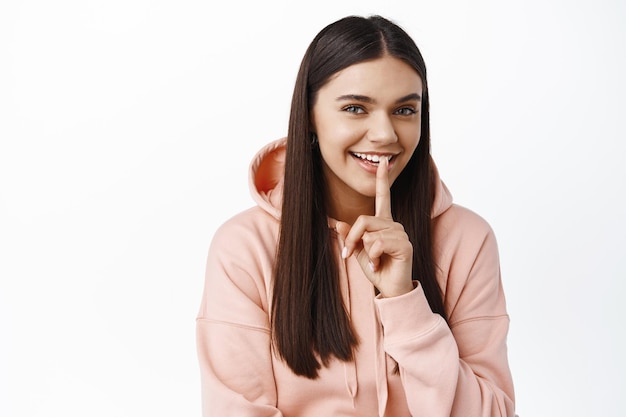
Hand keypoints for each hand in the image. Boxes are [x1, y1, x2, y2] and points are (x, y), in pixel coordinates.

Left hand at [335, 157, 414, 297]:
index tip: (383, 162)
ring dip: (365, 251)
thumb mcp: (358, 252)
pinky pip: (378, 244)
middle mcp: (394, 225)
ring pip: (369, 234)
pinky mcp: (405, 245)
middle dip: (353, 239)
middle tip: (351, 255)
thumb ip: (350, 237)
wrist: (390, 289)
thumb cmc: (377, 270)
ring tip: (374, 262)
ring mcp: (400, 234)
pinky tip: (381, 264)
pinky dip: (373, 257)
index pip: (383, 197)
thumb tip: (337, 223)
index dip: (382, 180)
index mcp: (383, 223)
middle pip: (363, 220)